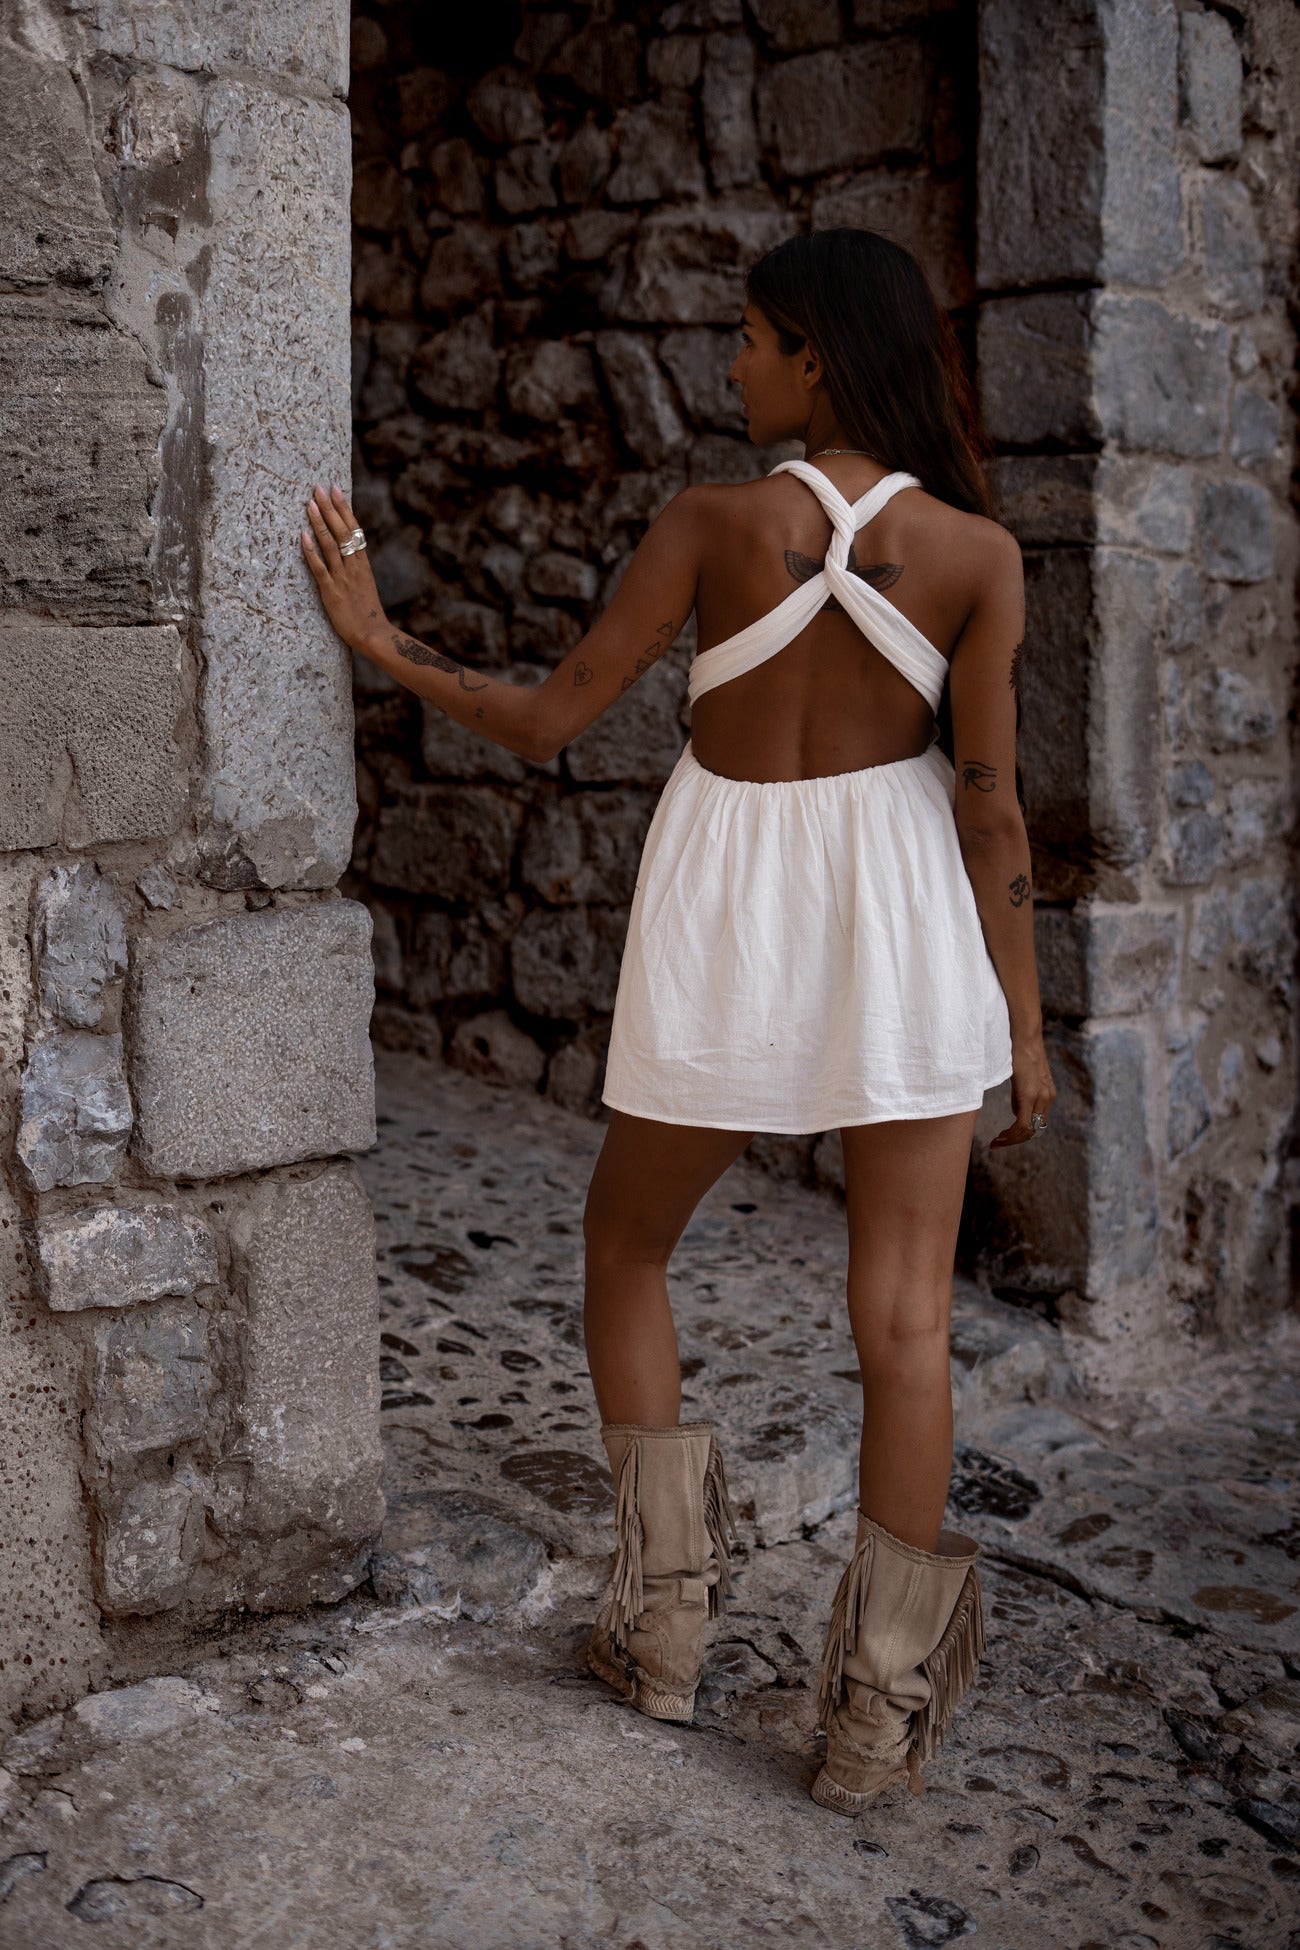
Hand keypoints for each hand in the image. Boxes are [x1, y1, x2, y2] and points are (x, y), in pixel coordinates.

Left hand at [300, 483, 387, 653]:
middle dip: (330, 508)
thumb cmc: (367, 613)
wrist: (373, 634)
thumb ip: (356, 568)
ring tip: (310, 503)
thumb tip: (348, 552)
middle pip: (342, 531)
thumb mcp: (364, 584)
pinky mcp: (332, 592)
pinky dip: (311, 551)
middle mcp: (354, 566)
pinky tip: (303, 536)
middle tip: (319, 487)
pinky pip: (320, 568)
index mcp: (363, 563)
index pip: (354, 528)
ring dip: (320, 523)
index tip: (335, 488)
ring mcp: (343, 578)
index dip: (344, 507)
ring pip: (331, 545)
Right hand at [989, 1032, 1055, 1148]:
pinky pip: (1022, 1124)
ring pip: (1028, 1131)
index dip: (1021, 1134)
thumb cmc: (1019, 1051)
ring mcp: (1041, 1097)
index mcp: (1048, 1094)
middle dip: (1015, 1140)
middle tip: (998, 1142)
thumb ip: (1021, 1096)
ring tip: (997, 1141)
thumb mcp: (1022, 1078)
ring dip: (1012, 1139)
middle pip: (1034, 1131)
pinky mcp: (1030, 1094)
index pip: (1037, 1123)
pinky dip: (1011, 1134)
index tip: (1004, 1137)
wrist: (1024, 1035)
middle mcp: (1048, 1098)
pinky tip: (1000, 1136)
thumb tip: (1016, 1113)